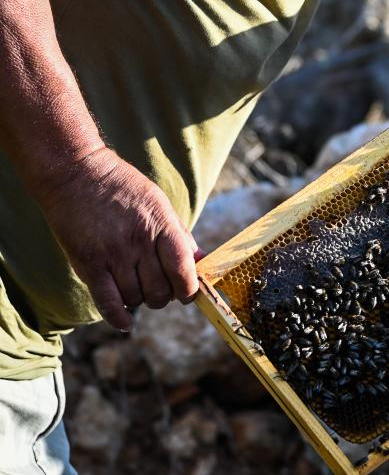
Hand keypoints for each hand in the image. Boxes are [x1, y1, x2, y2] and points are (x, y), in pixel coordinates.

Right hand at [35, 147, 201, 330]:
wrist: (77, 174)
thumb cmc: (124, 189)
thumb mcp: (160, 205)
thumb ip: (180, 236)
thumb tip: (202, 263)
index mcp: (161, 226)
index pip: (183, 269)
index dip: (189, 289)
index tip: (188, 293)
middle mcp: (139, 243)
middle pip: (160, 291)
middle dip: (164, 297)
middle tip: (159, 288)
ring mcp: (112, 254)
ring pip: (136, 299)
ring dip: (140, 300)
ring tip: (136, 287)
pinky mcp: (88, 263)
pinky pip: (107, 302)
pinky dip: (118, 317)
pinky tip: (125, 322)